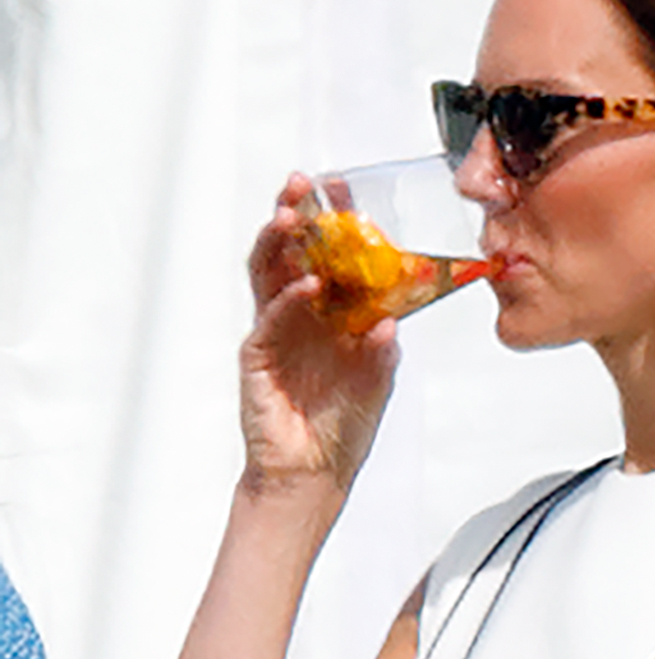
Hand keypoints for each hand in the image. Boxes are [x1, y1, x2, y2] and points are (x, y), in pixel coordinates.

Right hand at [240, 175, 398, 491]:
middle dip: (296, 214)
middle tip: (303, 185)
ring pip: (269, 272)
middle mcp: (300, 314)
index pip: (328, 255)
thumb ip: (383, 350)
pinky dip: (289, 298)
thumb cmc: (342, 428)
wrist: (313, 473)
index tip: (342, 189)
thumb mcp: (378, 381)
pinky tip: (308, 285)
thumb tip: (391, 319)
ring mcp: (276, 330)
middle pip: (291, 251)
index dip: (333, 222)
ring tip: (293, 216)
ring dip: (279, 242)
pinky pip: (271, 317)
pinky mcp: (258, 354)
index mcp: (330, 312)